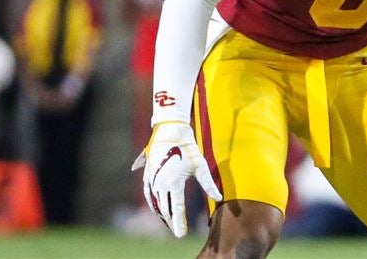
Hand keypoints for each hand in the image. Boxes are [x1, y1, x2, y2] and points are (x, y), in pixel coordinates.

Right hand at [132, 121, 221, 236]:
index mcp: (174, 183)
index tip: (181, 235)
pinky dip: (152, 202)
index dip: (179, 223)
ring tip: (167, 221)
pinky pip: (148, 193)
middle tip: (176, 231)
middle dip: (170, 221)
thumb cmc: (188, 147)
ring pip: (155, 202)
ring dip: (161, 213)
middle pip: (165, 208)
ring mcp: (152, 178)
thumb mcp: (201, 165)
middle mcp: (160, 183)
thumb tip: (218, 197)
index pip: (176, 209)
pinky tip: (156, 207)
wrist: (170, 130)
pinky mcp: (147, 173)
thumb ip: (209, 184)